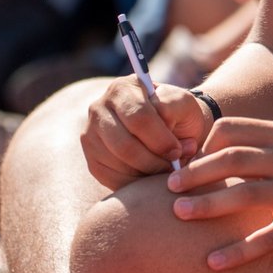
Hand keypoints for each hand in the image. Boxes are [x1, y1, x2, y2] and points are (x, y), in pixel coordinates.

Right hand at [81, 77, 211, 190]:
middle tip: (174, 165)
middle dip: (154, 161)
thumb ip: (173, 107)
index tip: (178, 151)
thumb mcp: (182, 102)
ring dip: (148, 173)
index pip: (138, 118)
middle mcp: (99, 109)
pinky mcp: (92, 161)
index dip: (160, 139)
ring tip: (167, 169)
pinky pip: (113, 180)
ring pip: (119, 164)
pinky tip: (152, 176)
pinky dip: (137, 183)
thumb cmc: (177, 114)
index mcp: (122, 88)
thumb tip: (163, 124)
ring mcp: (90, 136)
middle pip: (124, 145)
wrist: (170, 129)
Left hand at [165, 117, 272, 269]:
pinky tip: (213, 263)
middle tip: (167, 187)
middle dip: (196, 173)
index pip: (235, 130)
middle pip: (233, 159)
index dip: (204, 144)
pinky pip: (267, 239)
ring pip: (245, 195)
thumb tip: (219, 154)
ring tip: (178, 215)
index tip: (185, 161)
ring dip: (208, 205)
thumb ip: (267, 147)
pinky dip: (237, 252)